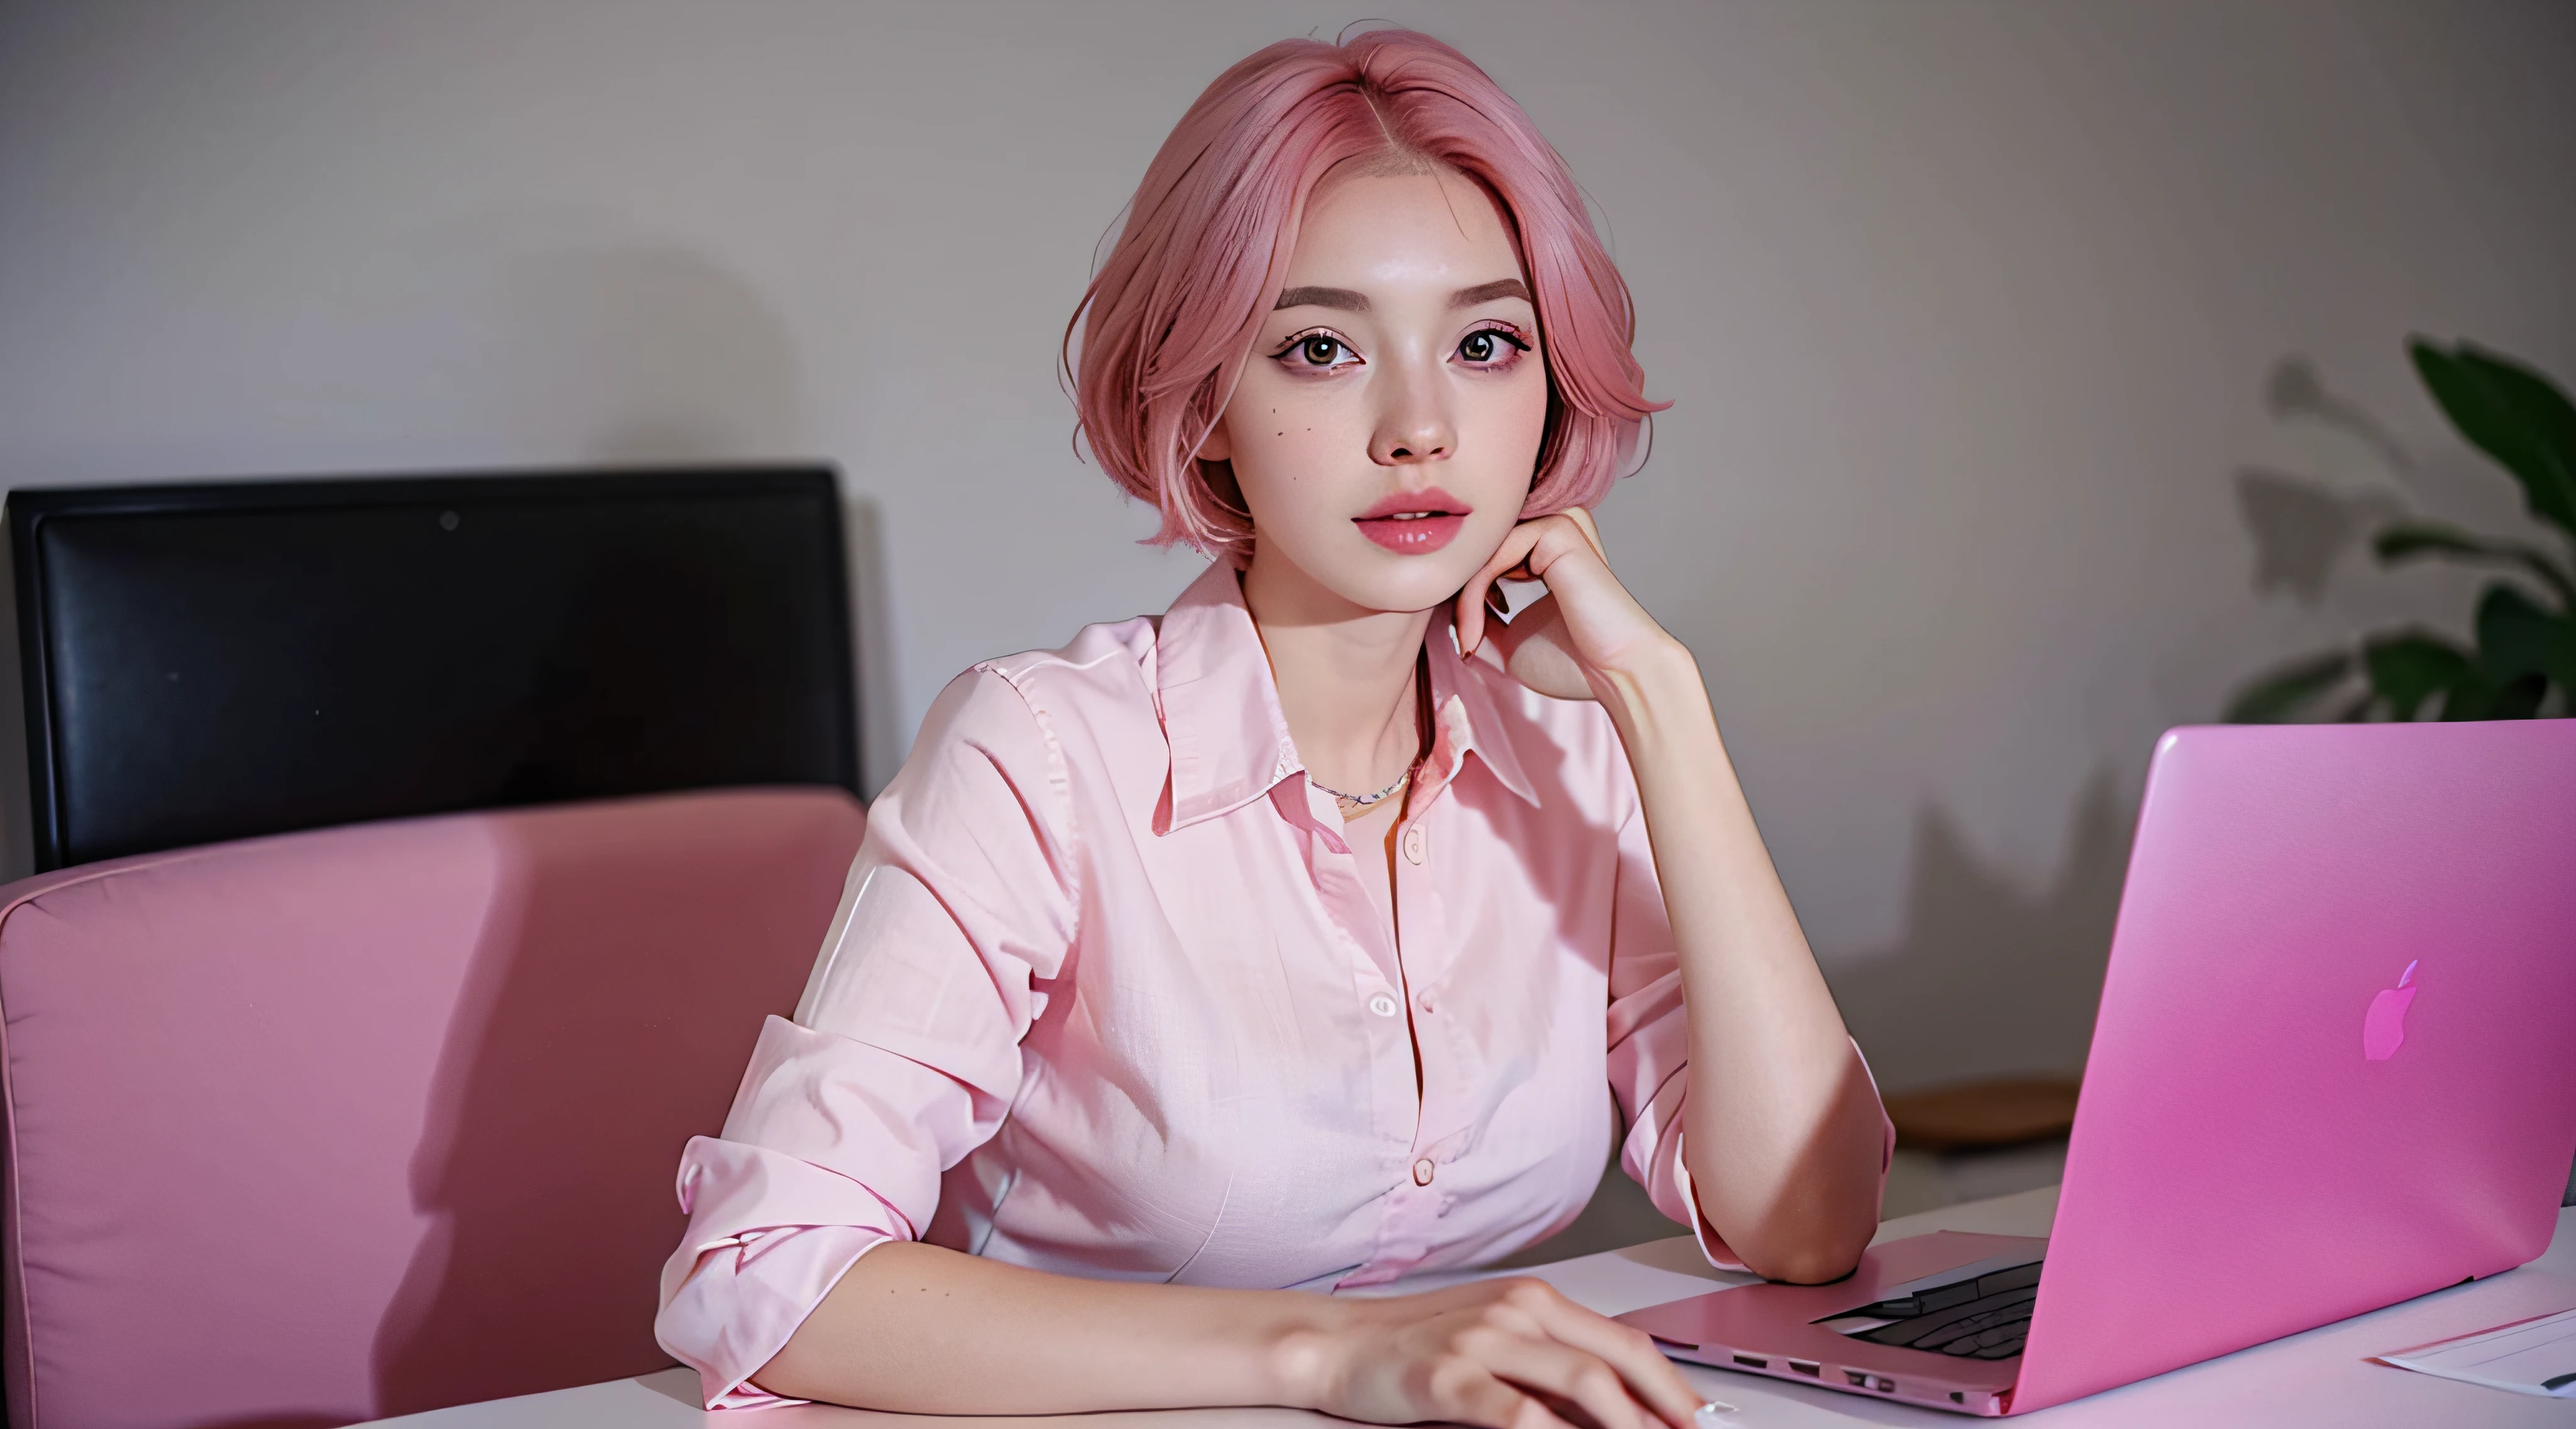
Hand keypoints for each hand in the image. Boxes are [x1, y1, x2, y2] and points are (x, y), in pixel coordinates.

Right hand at [1295, 1276, 1705, 1428]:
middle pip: (1613, 1364)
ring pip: (1579, 1383)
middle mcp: (1515, 1312)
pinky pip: (1516, 1413)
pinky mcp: (1448, 1376)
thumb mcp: (1494, 1341)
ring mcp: (1482, 1341)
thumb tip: (1619, 1409)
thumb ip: (1552, 1367)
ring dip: (1625, 1426)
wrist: (1337, 1342)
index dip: (1672, 1385)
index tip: (1699, 1419)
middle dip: (1662, 1410)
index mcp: (1533, 1300)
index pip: (1625, 1342)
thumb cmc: (1414, 1344)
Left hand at [1455, 508, 1680, 702]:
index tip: (1465, 640)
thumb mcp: (1508, 640)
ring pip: (1483, 550)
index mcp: (1547, 549)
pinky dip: (1475, 594)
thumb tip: (1441, 608)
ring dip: (1465, 598)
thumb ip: (1478, 618)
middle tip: (1463, 641)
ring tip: (1470, 640)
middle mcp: (1553, 530)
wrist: (1618, 674)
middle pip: (1480, 548)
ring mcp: (1558, 524)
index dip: (1461, 595)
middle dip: (1458, 595)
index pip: (1485, 555)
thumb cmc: (1573, 664)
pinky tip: (1476, 631)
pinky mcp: (1558, 530)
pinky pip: (1494, 553)